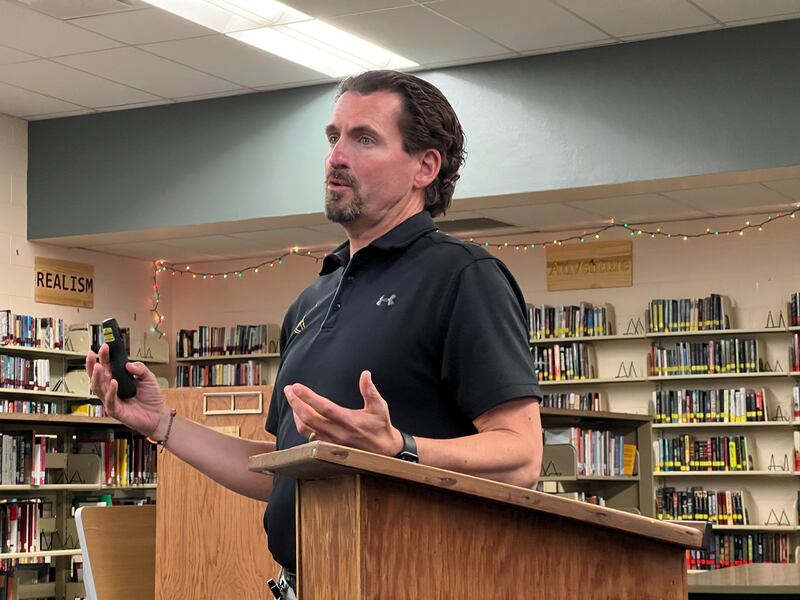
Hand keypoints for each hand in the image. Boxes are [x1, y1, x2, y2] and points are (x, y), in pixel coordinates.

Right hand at [86, 344, 169, 437]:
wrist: (157, 415)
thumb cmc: (151, 398)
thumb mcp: (148, 378)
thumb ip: (140, 369)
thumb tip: (128, 364)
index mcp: (117, 379)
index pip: (107, 366)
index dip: (104, 357)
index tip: (104, 346)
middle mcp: (111, 389)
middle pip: (97, 376)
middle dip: (92, 364)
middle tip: (92, 354)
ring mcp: (111, 399)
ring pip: (98, 388)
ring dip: (97, 376)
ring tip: (98, 366)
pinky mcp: (115, 410)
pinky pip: (109, 400)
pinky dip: (111, 391)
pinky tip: (113, 382)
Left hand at [284, 370, 403, 456]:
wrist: (384, 452)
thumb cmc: (381, 427)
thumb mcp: (380, 407)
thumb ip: (370, 390)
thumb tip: (365, 374)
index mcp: (349, 420)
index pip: (323, 407)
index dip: (308, 397)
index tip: (296, 386)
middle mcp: (337, 432)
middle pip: (309, 418)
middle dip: (295, 402)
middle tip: (288, 389)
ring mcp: (331, 441)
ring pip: (306, 428)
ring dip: (296, 413)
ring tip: (292, 399)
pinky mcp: (329, 447)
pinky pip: (309, 436)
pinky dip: (301, 424)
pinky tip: (300, 415)